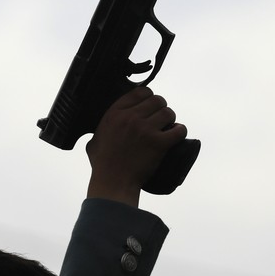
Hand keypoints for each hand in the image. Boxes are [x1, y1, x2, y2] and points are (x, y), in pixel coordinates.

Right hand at [86, 87, 187, 206]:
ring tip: (168, 127)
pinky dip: (180, 131)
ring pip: (168, 113)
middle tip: (160, 118)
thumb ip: (99, 131)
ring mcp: (146, 130)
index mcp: (115, 114)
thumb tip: (100, 130)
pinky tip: (177, 134)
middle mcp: (131, 118)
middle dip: (161, 108)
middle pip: (157, 100)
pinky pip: (178, 130)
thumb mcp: (94, 142)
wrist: (113, 183)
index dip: (148, 97)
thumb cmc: (103, 166)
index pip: (140, 92)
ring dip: (170, 119)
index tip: (150, 106)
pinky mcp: (159, 144)